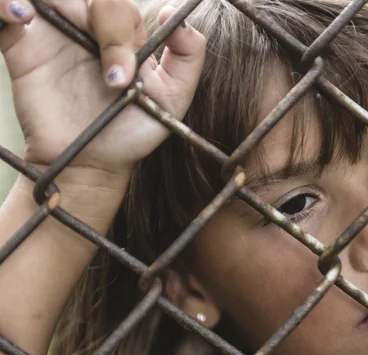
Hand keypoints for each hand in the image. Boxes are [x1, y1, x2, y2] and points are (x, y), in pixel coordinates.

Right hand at [0, 0, 205, 182]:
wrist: (91, 163)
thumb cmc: (131, 133)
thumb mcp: (172, 100)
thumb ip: (188, 60)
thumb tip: (180, 22)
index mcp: (124, 36)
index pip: (120, 6)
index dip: (121, 35)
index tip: (124, 79)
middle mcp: (89, 28)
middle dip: (101, 21)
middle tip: (109, 76)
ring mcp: (55, 33)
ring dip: (58, 1)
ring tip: (49, 23)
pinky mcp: (22, 45)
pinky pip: (6, 10)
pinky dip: (8, 2)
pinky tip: (20, 14)